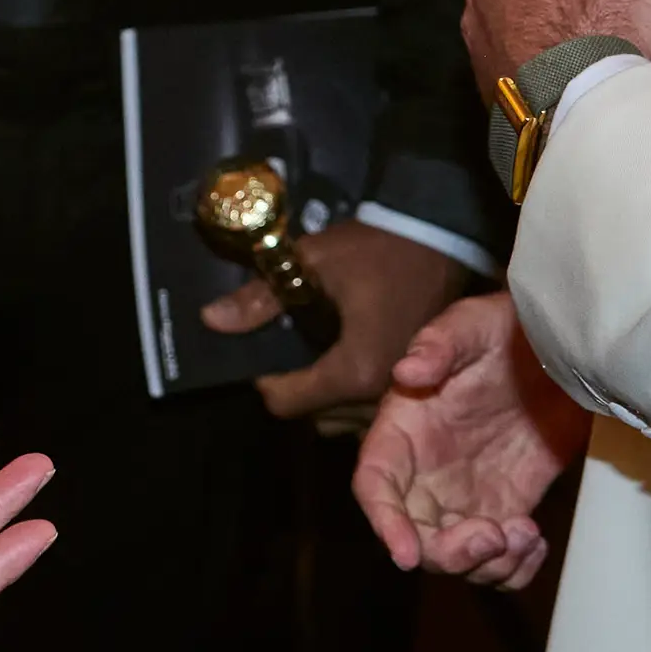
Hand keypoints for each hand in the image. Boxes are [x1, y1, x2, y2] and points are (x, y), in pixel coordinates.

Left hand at [199, 220, 466, 425]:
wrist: (440, 233)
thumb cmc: (375, 248)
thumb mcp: (311, 261)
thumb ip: (260, 298)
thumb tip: (210, 319)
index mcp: (356, 370)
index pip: (287, 402)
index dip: (265, 378)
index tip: (264, 347)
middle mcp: (381, 394)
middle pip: (315, 416)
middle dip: (294, 387)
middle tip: (287, 348)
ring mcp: (403, 392)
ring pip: (343, 417)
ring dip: (322, 393)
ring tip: (314, 352)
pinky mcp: (417, 381)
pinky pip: (369, 407)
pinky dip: (349, 391)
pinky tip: (343, 354)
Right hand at [350, 291, 587, 587]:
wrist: (558, 350)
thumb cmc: (506, 330)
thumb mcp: (472, 324)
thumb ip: (439, 344)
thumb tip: (407, 369)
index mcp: (403, 430)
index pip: (375, 484)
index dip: (383, 521)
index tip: (404, 553)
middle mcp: (425, 472)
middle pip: (415, 535)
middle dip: (447, 554)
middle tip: (492, 537)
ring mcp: (465, 497)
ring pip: (456, 558)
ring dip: (487, 565)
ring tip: (525, 534)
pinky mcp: (504, 509)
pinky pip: (498, 561)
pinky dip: (515, 568)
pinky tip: (534, 539)